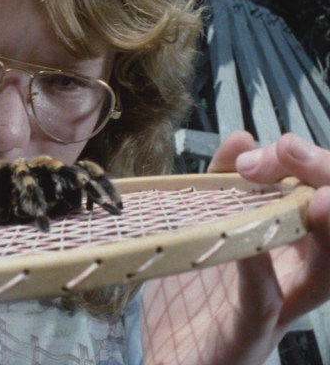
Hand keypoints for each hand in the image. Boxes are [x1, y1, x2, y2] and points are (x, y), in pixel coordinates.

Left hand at [142, 131, 329, 363]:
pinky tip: (253, 246)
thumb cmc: (188, 301)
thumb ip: (219, 188)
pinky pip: (263, 302)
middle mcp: (292, 281)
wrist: (167, 364)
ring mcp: (275, 312)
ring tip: (311, 193)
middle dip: (325, 181)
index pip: (322, 203)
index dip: (313, 168)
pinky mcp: (246, 336)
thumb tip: (242, 139)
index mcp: (287, 254)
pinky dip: (260, 271)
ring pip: (323, 272)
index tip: (282, 143)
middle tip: (292, 149)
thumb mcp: (201, 231)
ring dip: (322, 227)